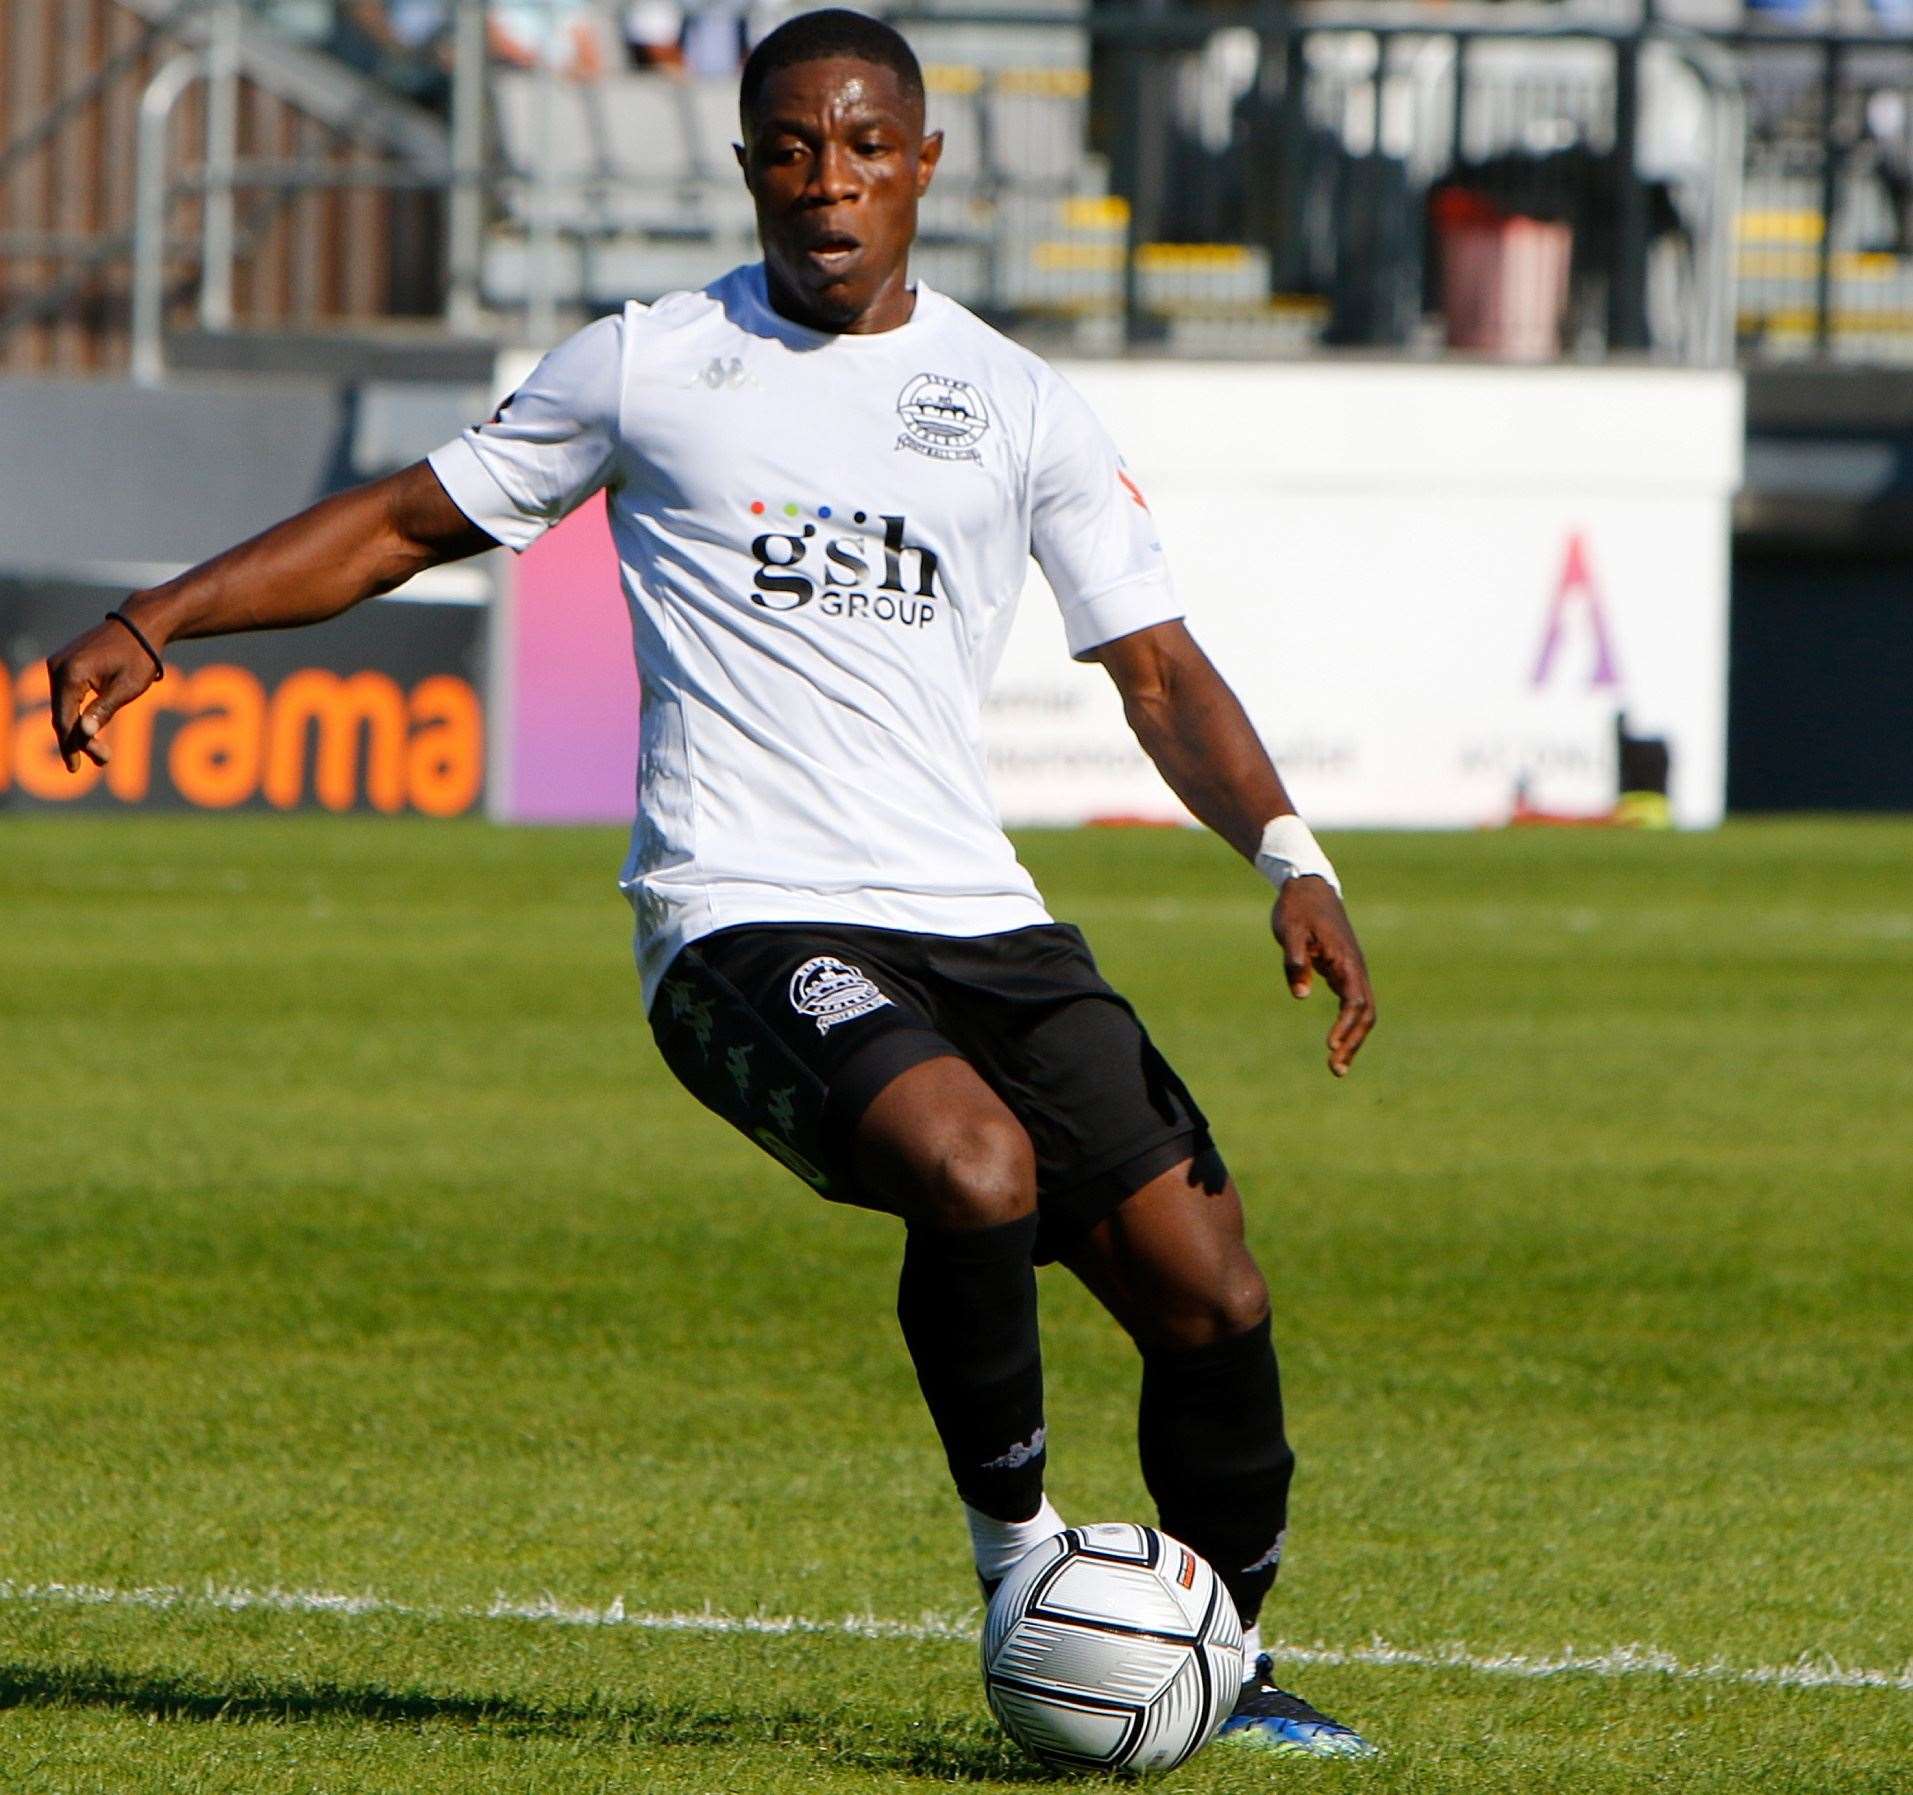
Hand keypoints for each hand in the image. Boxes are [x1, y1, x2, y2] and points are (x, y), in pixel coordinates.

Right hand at [46, 618, 163, 771]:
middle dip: (78, 740)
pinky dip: (76, 712)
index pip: (65, 719)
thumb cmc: (140, 656)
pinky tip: (89, 728)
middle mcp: (57, 667)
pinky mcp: (64, 663)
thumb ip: (103, 711)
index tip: (77, 768)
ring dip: (78, 728)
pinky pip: (66, 695)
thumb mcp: (127, 688)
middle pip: (61, 715)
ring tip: (101, 751)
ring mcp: (58, 664)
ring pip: (62, 707)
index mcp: (71, 673)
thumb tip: (84, 733)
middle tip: (102, 760)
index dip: (72, 745)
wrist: (140, 625)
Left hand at [1272, 877, 1376, 1077]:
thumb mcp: (1289, 931)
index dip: (1345, 1026)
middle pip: (1366, 1014)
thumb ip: (1295, 961)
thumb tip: (1301, 995)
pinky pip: (1353, 1005)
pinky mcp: (1344, 972)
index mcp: (1346, 960)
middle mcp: (1355, 969)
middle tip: (1335, 1070)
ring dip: (1352, 1039)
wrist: (1308, 887)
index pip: (1354, 1002)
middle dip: (1353, 1043)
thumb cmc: (1298, 909)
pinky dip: (1347, 1026)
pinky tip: (1335, 1044)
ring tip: (1336, 1066)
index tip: (1331, 1046)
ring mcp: (1352, 971)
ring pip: (1362, 1012)